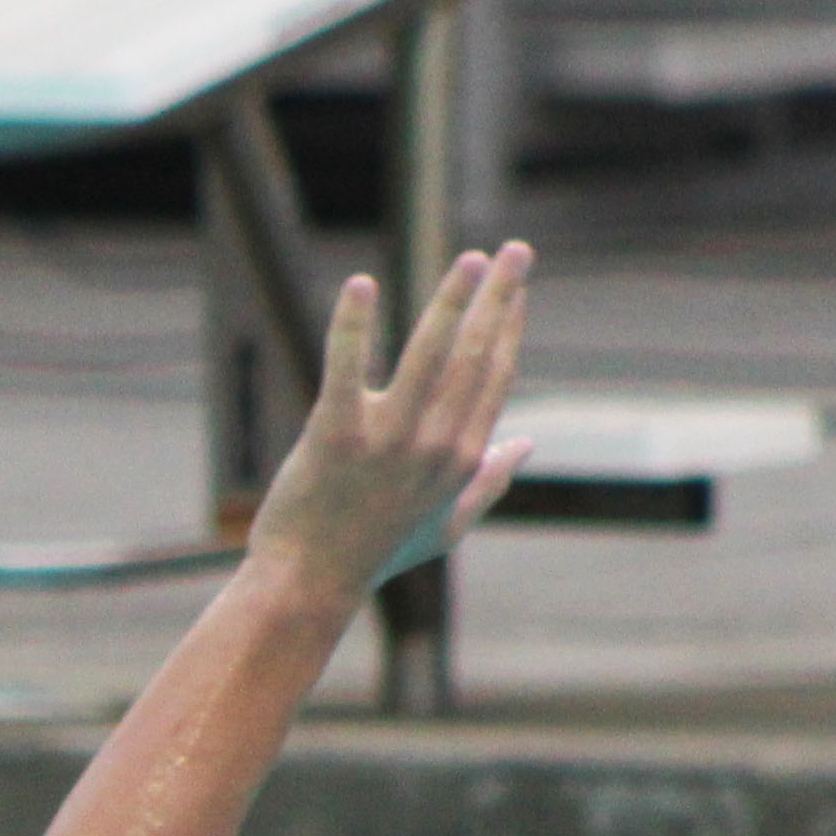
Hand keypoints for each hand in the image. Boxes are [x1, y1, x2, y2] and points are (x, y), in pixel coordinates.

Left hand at [242, 242, 537, 602]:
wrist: (308, 584)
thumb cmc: (375, 554)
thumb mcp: (448, 527)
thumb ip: (489, 481)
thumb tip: (527, 444)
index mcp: (461, 458)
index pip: (495, 378)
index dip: (508, 329)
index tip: (516, 290)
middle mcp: (433, 444)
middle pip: (475, 354)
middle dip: (499, 297)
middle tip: (515, 251)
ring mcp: (386, 439)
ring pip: (430, 353)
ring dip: (453, 299)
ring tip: (471, 259)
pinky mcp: (334, 434)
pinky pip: (346, 367)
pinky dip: (353, 325)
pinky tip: (361, 285)